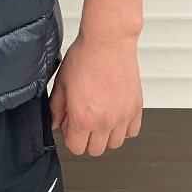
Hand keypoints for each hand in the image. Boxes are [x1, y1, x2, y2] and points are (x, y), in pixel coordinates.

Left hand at [48, 29, 143, 155]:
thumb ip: (56, 106)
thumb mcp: (61, 81)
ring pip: (115, 143)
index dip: (70, 136)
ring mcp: (123, 116)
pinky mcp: (136, 108)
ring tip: (99, 115)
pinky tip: (115, 113)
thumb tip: (54, 122)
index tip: (70, 124)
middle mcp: (104, 121)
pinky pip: (132, 131)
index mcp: (83, 117)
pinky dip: (124, 127)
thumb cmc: (85, 56)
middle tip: (83, 119)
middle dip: (86, 138)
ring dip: (105, 134)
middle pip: (95, 150)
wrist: (107, 42)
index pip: (76, 147)